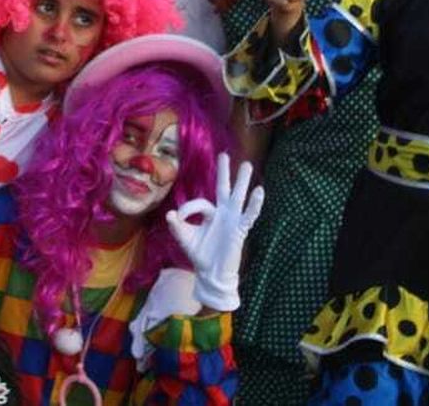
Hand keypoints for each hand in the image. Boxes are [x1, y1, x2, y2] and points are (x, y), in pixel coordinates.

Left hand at [165, 152, 265, 311]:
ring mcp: (233, 220)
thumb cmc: (200, 255)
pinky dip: (255, 204)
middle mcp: (223, 213)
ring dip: (242, 181)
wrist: (212, 274)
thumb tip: (169, 214)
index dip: (188, 208)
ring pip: (238, 197)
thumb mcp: (184, 238)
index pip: (201, 203)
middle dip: (224, 172)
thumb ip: (177, 226)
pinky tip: (260, 191)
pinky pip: (249, 215)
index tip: (179, 218)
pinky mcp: (240, 230)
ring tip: (247, 165)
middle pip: (224, 188)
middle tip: (224, 154)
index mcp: (211, 214)